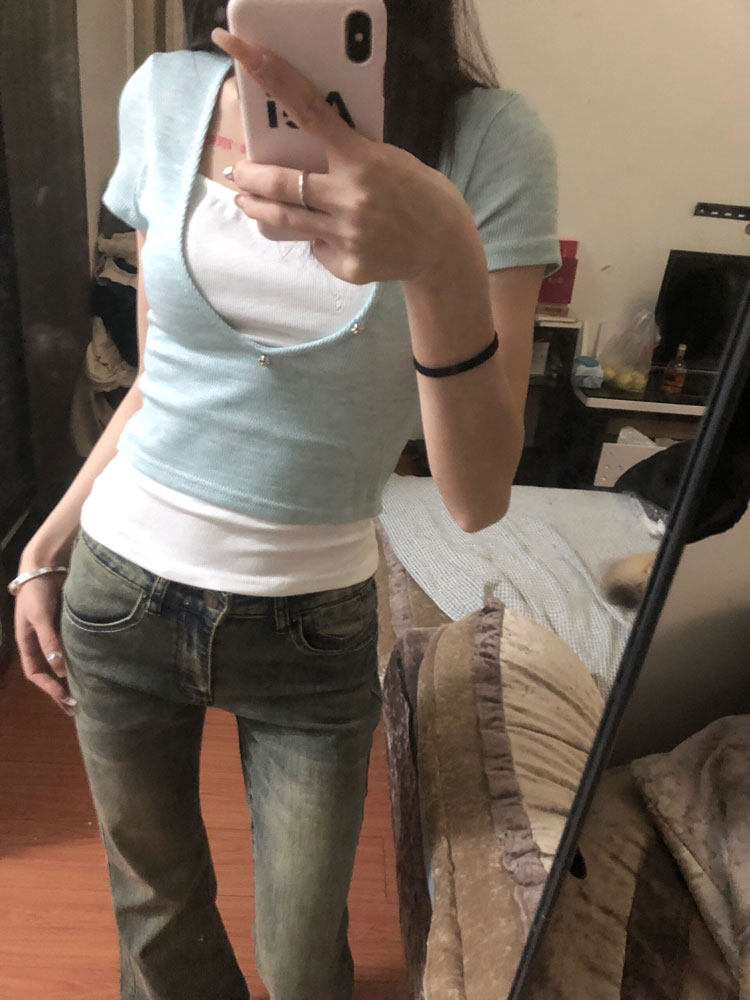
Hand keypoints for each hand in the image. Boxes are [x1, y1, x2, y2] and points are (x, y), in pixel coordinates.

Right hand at [14, 576, 76, 715]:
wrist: (45, 565)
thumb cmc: (37, 591)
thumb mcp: (40, 616)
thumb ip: (48, 640)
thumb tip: (59, 670)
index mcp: (27, 642)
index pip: (35, 672)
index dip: (48, 688)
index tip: (64, 700)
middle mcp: (39, 642)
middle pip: (48, 672)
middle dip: (59, 690)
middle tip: (75, 707)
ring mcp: (52, 635)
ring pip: (59, 663)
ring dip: (69, 678)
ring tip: (84, 694)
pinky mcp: (65, 627)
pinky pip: (70, 649)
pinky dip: (78, 660)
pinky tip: (91, 668)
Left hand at [212, 27, 476, 284]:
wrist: (444, 247)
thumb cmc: (418, 194)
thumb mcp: (388, 159)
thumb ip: (349, 154)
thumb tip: (306, 149)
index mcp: (363, 160)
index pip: (310, 111)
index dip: (273, 78)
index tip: (240, 50)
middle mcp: (350, 198)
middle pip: (281, 183)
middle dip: (251, 177)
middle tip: (238, 172)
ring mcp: (347, 235)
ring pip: (287, 220)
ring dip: (259, 208)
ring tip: (247, 202)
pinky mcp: (348, 265)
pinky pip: (317, 247)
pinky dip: (318, 238)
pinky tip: (332, 236)